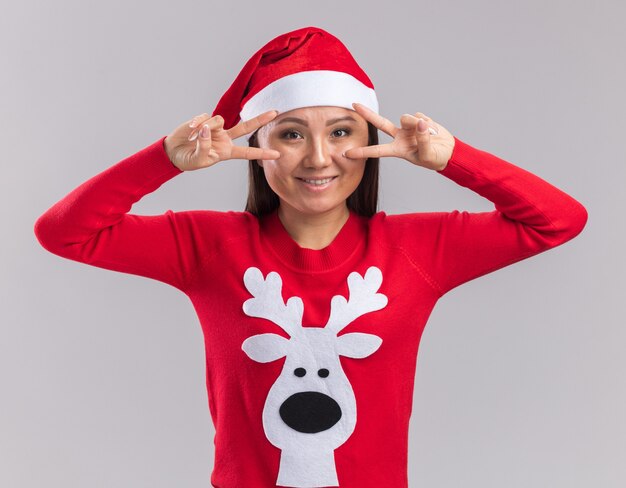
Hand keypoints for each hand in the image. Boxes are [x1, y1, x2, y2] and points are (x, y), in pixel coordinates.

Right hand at [164, 110, 281, 170]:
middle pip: (246, 127)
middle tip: (275, 112)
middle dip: (260, 120)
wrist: (174, 153)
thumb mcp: (199, 159)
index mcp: (227, 151)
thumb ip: (204, 146)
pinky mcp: (204, 120)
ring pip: (219, 120)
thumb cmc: (189, 160)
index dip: (262, 154)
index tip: (277, 155)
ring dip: (206, 128)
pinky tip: (191, 130)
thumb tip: (207, 128)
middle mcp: (224, 138)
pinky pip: (205, 117)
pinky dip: (197, 123)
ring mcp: (215, 128)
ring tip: (193, 138)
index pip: (247, 152)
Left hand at [344, 103, 454, 170]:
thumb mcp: (428, 155)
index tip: (347, 153)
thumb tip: (419, 123)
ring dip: (416, 123)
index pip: (377, 150)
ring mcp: (408, 127)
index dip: (362, 152)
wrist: (448, 152)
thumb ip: (423, 140)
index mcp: (398, 149)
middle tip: (353, 104)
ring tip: (429, 133)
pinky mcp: (418, 119)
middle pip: (380, 123)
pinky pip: (420, 116)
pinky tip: (433, 130)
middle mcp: (400, 137)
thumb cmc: (435, 158)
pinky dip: (428, 123)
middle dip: (368, 114)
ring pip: (406, 118)